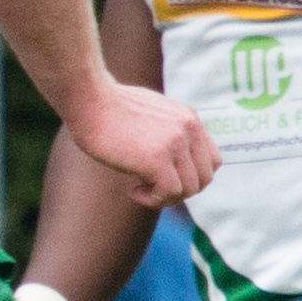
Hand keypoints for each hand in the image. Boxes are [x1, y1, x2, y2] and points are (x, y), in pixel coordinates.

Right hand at [63, 78, 218, 207]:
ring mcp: (175, 143)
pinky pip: (168, 193)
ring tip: (139, 188)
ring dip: (164, 198)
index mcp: (189, 117)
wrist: (89, 101)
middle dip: (180, 191)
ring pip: (189, 189)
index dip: (192, 177)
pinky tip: (133, 191)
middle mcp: (188, 129)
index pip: (212, 160)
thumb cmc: (108, 106)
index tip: (167, 179)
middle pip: (204, 178)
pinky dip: (151, 200)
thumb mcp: (150, 112)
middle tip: (152, 188)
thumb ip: (167, 129)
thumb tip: (168, 156)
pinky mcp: (157, 159)